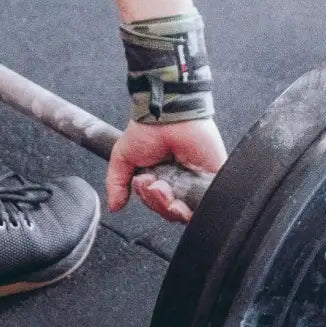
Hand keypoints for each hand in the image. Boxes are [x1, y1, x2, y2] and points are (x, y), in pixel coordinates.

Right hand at [106, 118, 226, 222]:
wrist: (166, 114)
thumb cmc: (147, 128)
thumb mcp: (123, 157)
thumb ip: (116, 183)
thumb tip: (114, 206)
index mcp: (162, 179)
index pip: (158, 205)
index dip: (149, 201)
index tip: (143, 184)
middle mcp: (180, 182)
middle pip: (171, 212)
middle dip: (157, 202)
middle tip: (153, 184)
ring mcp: (196, 181)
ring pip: (186, 212)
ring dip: (169, 205)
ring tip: (162, 186)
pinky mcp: (212, 178)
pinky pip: (206, 203)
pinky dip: (193, 207)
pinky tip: (180, 197)